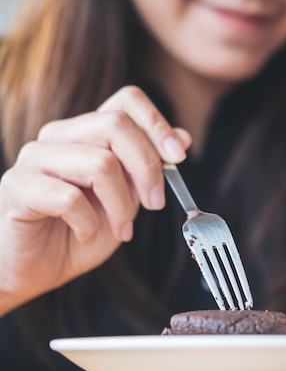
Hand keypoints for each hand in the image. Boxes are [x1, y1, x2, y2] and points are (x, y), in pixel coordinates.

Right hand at [0, 86, 190, 314]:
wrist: (33, 270)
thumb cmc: (79, 232)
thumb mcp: (127, 200)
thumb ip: (148, 168)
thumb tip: (183, 137)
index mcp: (87, 132)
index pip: (126, 100)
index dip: (157, 123)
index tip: (178, 157)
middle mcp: (59, 136)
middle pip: (116, 125)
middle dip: (148, 168)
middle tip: (154, 204)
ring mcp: (34, 158)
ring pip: (99, 163)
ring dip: (121, 205)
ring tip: (121, 229)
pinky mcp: (18, 187)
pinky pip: (69, 198)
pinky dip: (89, 223)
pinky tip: (85, 234)